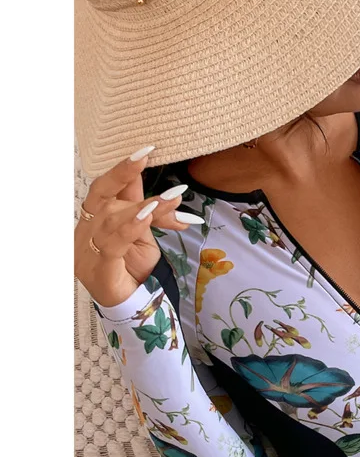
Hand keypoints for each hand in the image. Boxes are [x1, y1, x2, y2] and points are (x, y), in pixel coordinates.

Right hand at [74, 145, 202, 308]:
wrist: (129, 305)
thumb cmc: (132, 269)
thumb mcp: (146, 238)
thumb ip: (153, 217)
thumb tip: (175, 200)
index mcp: (95, 219)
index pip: (108, 188)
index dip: (124, 170)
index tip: (146, 151)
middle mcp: (86, 230)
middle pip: (101, 194)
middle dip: (123, 173)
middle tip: (145, 155)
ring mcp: (87, 249)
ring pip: (111, 217)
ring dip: (142, 205)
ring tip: (169, 198)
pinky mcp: (97, 267)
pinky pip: (112, 242)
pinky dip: (130, 226)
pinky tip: (146, 217)